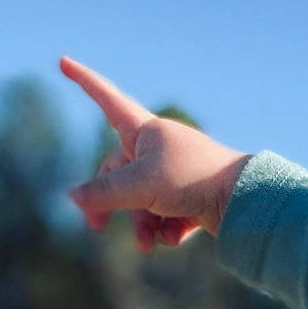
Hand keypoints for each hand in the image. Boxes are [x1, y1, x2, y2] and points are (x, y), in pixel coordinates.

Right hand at [59, 57, 249, 253]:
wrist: (244, 201)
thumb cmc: (191, 180)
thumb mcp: (139, 186)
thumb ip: (103, 192)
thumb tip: (73, 197)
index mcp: (144, 130)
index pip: (106, 99)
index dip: (84, 81)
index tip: (63, 61)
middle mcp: (159, 148)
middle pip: (118, 171)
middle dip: (108, 202)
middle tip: (94, 227)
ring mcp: (176, 173)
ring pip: (143, 200)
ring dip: (142, 225)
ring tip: (149, 247)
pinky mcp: (194, 198)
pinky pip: (168, 215)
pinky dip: (168, 229)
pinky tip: (174, 239)